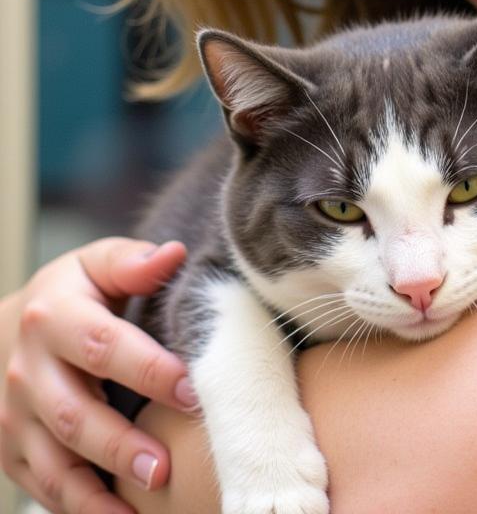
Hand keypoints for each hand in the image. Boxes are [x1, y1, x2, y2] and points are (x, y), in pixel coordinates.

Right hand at [0, 237, 195, 512]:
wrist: (4, 330)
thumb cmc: (73, 295)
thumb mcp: (96, 265)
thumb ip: (132, 262)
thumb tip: (173, 253)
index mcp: (54, 318)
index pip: (103, 346)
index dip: (148, 370)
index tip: (192, 390)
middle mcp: (27, 371)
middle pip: (75, 414)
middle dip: (122, 444)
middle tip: (169, 466)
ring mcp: (14, 417)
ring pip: (55, 461)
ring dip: (99, 490)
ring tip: (149, 496)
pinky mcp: (11, 451)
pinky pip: (43, 486)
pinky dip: (78, 508)